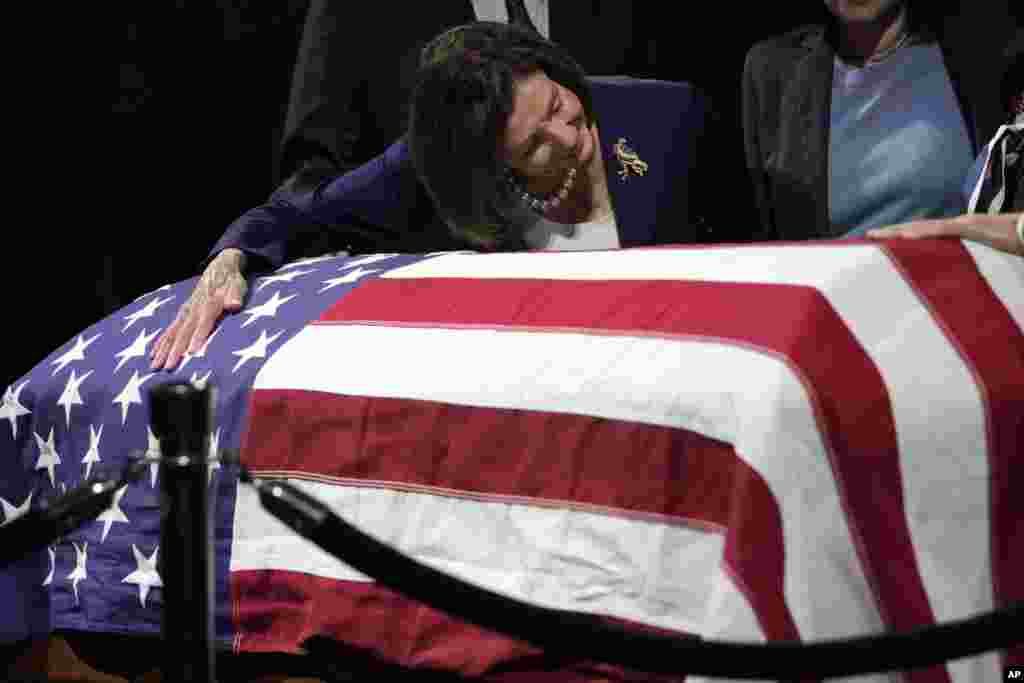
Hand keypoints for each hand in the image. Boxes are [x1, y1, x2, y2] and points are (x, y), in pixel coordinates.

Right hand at [150, 249, 247, 369]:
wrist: (220, 267)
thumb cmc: (231, 281)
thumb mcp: (238, 285)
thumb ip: (235, 296)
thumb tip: (233, 304)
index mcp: (209, 304)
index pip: (203, 323)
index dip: (198, 337)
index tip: (191, 352)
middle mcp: (194, 309)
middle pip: (183, 332)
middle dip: (174, 351)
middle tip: (167, 368)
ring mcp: (186, 312)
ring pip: (172, 333)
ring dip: (163, 350)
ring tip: (155, 366)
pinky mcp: (182, 313)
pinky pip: (169, 330)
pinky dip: (161, 342)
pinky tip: (153, 354)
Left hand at [866, 213, 1023, 256]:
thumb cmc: (1013, 244)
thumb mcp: (984, 254)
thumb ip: (966, 260)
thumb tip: (952, 272)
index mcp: (958, 232)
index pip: (924, 233)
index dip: (902, 235)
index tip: (881, 240)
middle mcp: (956, 225)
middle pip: (917, 228)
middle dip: (892, 232)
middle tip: (868, 235)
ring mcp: (962, 224)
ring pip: (923, 227)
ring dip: (899, 231)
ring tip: (878, 235)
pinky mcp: (970, 227)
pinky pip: (942, 230)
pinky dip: (923, 234)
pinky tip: (905, 236)